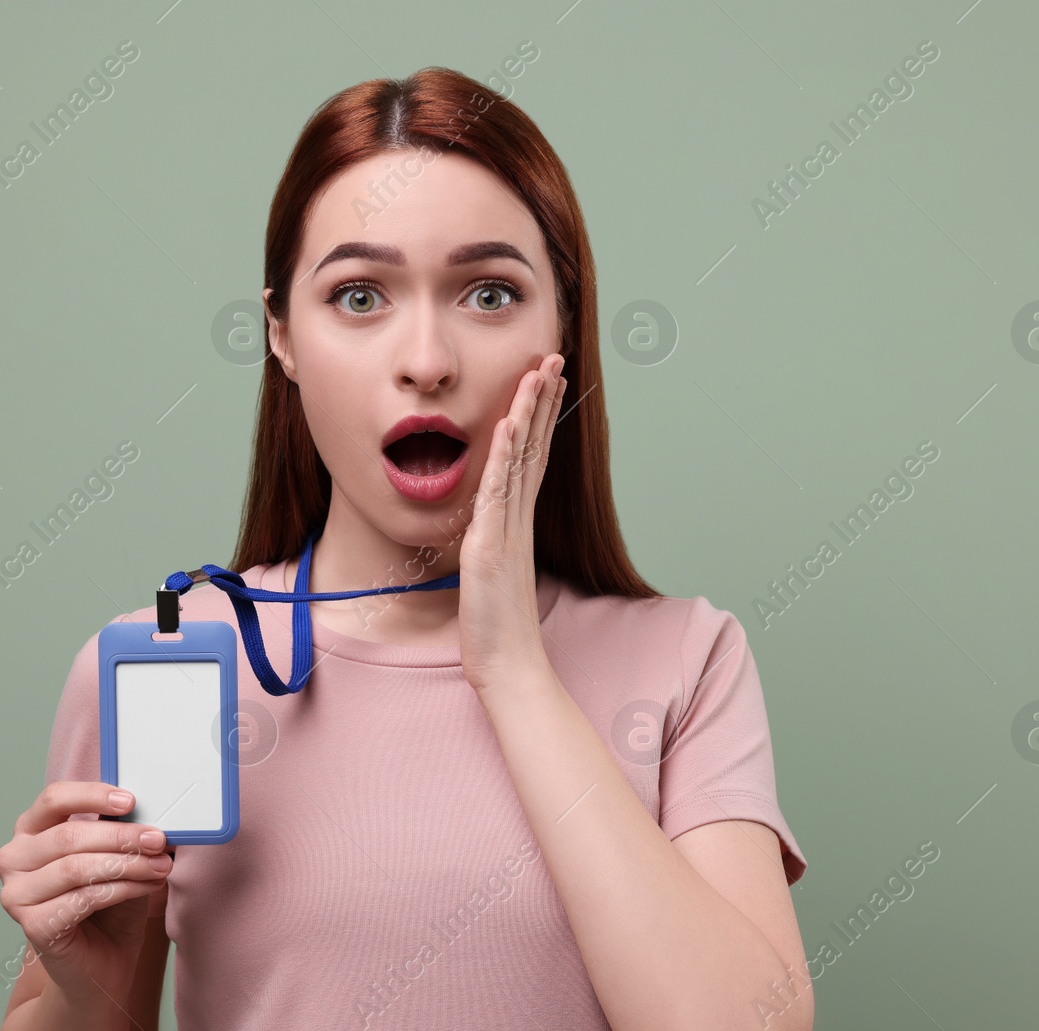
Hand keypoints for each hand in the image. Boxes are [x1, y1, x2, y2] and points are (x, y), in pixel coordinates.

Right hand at [0, 782, 173, 1005]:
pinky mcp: (32, 925)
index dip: (92, 795)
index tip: (130, 800)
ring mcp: (16, 895)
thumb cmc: (107, 906)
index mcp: (29, 832)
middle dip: (122, 836)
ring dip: (128, 864)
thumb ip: (121, 833)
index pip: (53, 800)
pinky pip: (84, 898)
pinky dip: (122, 888)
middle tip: (158, 840)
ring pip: (77, 867)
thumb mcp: (116, 858)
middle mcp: (13, 860)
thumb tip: (147, 811)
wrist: (102, 964)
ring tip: (161, 866)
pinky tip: (147, 886)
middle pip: (68, 836)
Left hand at [458, 351, 566, 695]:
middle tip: (552, 357)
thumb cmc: (496, 628)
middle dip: (542, 399)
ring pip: (521, 458)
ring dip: (528, 412)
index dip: (539, 416)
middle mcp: (516, 518)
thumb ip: (490, 545)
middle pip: (533, 446)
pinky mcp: (492, 543)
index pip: (530, 457)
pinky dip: (504, 454)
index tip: (545, 381)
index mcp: (516, 522)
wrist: (507, 665)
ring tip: (538, 371)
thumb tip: (486, 530)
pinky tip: (507, 423)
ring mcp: (507, 528)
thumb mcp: (489, 574)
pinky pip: (499, 490)